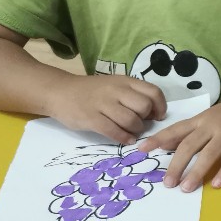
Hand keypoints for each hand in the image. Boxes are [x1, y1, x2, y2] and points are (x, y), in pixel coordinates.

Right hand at [49, 75, 165, 143]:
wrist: (60, 92)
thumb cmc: (92, 91)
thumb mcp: (115, 85)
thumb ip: (133, 95)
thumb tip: (154, 113)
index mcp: (125, 81)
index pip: (153, 92)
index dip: (160, 106)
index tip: (158, 116)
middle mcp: (116, 90)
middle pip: (144, 107)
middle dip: (146, 119)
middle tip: (140, 123)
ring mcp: (102, 104)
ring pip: (130, 120)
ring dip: (135, 130)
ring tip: (131, 132)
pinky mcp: (90, 118)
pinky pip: (113, 131)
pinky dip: (123, 138)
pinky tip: (125, 139)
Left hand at [139, 95, 220, 191]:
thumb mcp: (209, 116)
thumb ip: (189, 131)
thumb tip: (166, 144)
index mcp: (201, 119)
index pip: (176, 130)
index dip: (158, 139)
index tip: (141, 150)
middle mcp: (212, 125)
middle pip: (190, 145)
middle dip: (177, 165)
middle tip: (167, 183)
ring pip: (209, 154)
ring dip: (197, 172)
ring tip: (186, 188)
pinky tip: (217, 184)